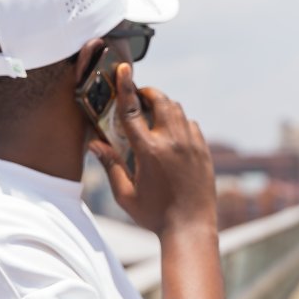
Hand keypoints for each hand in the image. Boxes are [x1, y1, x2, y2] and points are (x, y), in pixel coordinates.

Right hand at [90, 62, 216, 235]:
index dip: (125, 86)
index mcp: (148, 151)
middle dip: (147, 93)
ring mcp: (191, 145)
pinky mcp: (203, 151)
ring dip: (163, 105)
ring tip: (152, 115)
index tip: (123, 70)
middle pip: (159, 100)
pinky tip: (171, 134)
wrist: (191, 228)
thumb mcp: (126, 194)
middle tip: (137, 98)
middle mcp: (172, 142)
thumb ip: (110, 166)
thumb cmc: (154, 215)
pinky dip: (179, 121)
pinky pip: (191, 124)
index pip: (132, 110)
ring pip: (177, 109)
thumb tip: (95, 143)